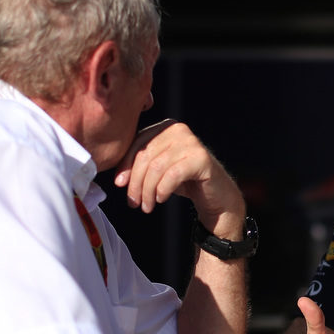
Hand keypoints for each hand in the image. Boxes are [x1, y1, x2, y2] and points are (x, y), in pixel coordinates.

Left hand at [114, 119, 243, 232]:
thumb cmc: (184, 182)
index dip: (125, 165)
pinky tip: (161, 200)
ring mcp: (191, 142)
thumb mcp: (158, 170)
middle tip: (133, 202)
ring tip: (146, 206)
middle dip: (136, 182)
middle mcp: (178, 129)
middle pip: (146, 155)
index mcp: (165, 127)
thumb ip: (141, 164)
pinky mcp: (201, 158)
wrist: (215, 196)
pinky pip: (172, 174)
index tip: (119, 185)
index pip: (138, 143)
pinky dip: (163, 190)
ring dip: (148, 191)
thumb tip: (118, 178)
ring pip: (157, 167)